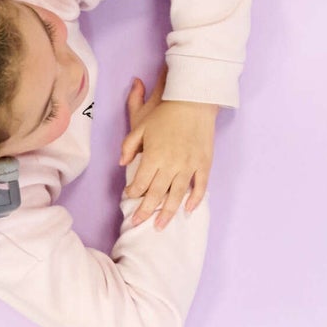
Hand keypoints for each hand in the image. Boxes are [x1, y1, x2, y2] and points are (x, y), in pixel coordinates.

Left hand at [120, 68, 219, 228]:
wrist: (194, 100)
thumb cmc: (165, 111)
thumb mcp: (140, 123)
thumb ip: (129, 144)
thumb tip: (122, 162)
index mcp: (154, 155)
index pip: (141, 182)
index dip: (133, 192)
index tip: (129, 195)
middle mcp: (171, 164)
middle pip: (157, 194)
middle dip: (146, 211)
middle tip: (137, 223)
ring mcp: (190, 165)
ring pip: (177, 195)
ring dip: (168, 212)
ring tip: (160, 226)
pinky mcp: (204, 163)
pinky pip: (200, 186)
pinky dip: (195, 199)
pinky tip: (189, 209)